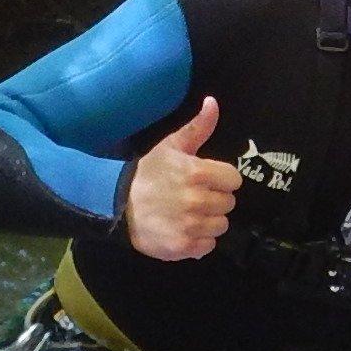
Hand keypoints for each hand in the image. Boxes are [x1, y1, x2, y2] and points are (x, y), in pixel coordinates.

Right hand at [124, 96, 242, 260]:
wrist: (117, 204)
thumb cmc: (148, 173)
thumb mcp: (171, 146)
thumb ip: (197, 127)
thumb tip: (213, 102)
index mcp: (197, 172)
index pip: (233, 180)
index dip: (222, 179)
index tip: (207, 180)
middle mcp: (197, 200)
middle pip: (229, 203)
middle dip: (215, 199)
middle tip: (194, 197)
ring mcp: (190, 226)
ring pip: (221, 226)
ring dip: (209, 221)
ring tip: (189, 214)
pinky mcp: (183, 247)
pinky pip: (208, 246)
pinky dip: (200, 241)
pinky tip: (184, 230)